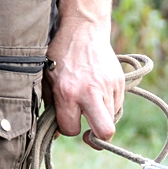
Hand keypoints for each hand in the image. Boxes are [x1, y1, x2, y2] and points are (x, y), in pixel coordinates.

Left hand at [43, 18, 124, 147]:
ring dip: (101, 119)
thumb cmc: (60, 54)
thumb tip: (56, 131)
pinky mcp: (119, 82)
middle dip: (98, 140)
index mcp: (68, 92)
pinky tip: (99, 95)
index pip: (71, 129)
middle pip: (105, 132)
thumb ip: (50, 106)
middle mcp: (90, 91)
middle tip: (90, 135)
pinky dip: (109, 106)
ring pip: (112, 119)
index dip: (68, 129)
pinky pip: (117, 105)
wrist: (84, 28)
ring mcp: (108, 87)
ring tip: (92, 108)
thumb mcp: (47, 79)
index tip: (67, 122)